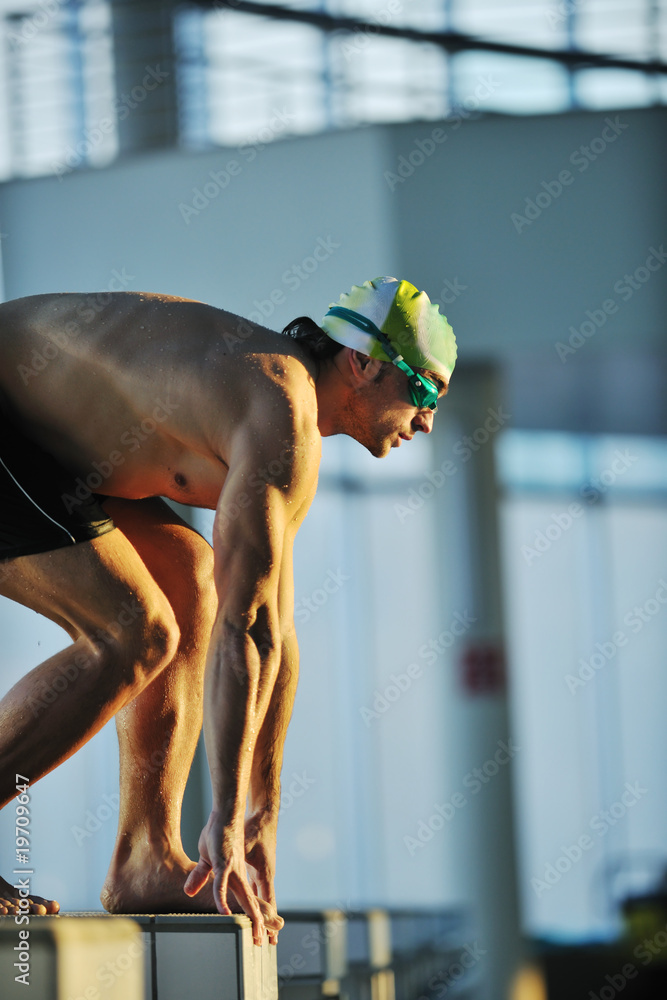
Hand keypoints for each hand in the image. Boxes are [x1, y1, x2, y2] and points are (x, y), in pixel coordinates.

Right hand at [184, 809, 276, 944]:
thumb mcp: (207, 860)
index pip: (248, 900)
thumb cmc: (218, 834)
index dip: (255, 916)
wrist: (225, 813)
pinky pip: (221, 884)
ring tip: (256, 933)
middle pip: (251, 903)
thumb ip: (200, 876)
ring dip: (250, 916)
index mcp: (237, 876)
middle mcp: (238, 875)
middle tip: (263, 942)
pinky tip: (224, 911)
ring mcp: (233, 869)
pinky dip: (222, 899)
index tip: (262, 933)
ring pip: (243, 897)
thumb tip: (188, 891)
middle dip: (258, 922)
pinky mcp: (223, 861)